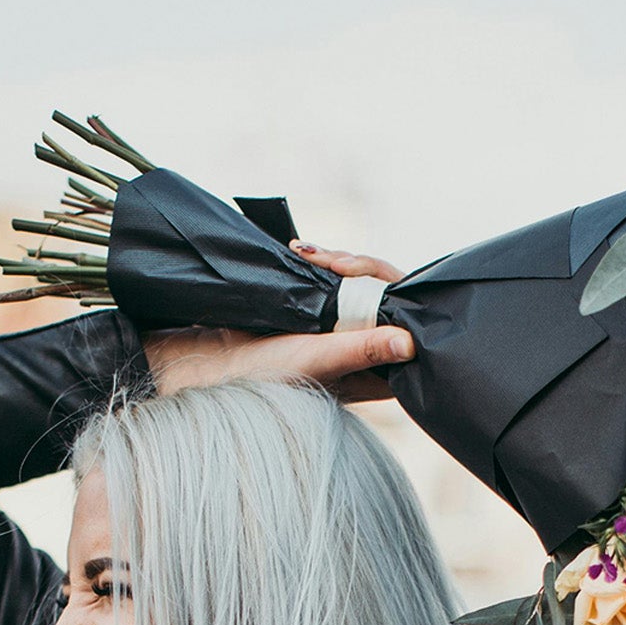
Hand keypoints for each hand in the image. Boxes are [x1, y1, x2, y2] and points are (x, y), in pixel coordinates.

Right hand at [143, 242, 410, 401]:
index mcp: (370, 373)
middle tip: (334, 261)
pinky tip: (303, 251)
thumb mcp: (317, 358)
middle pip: (391, 301)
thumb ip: (364, 350)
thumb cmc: (263, 373)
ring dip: (343, 261)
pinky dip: (326, 261)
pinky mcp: (320, 312)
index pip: (411, 335)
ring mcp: (341, 331)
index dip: (404, 304)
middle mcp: (361, 353)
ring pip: (366, 285)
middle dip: (367, 271)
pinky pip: (340, 278)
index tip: (379, 284)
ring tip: (308, 252)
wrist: (211, 361)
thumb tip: (414, 344)